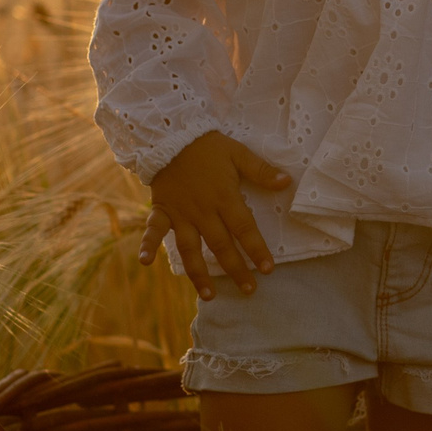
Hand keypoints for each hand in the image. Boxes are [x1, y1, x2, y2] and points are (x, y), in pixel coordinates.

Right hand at [139, 131, 291, 298]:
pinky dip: (147, 245)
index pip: (244, 229)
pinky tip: (144, 263)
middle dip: (235, 269)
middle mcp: (202, 211)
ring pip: (190, 248)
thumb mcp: (238, 153)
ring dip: (198, 273)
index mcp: (224, 198)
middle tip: (249, 290)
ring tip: (209, 295)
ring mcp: (180, 214)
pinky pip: (153, 230)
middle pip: (221, 246)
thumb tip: (287, 182)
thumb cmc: (208, 146)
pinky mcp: (162, 210)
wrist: (171, 134)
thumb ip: (261, 170)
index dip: (256, 249)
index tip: (267, 269)